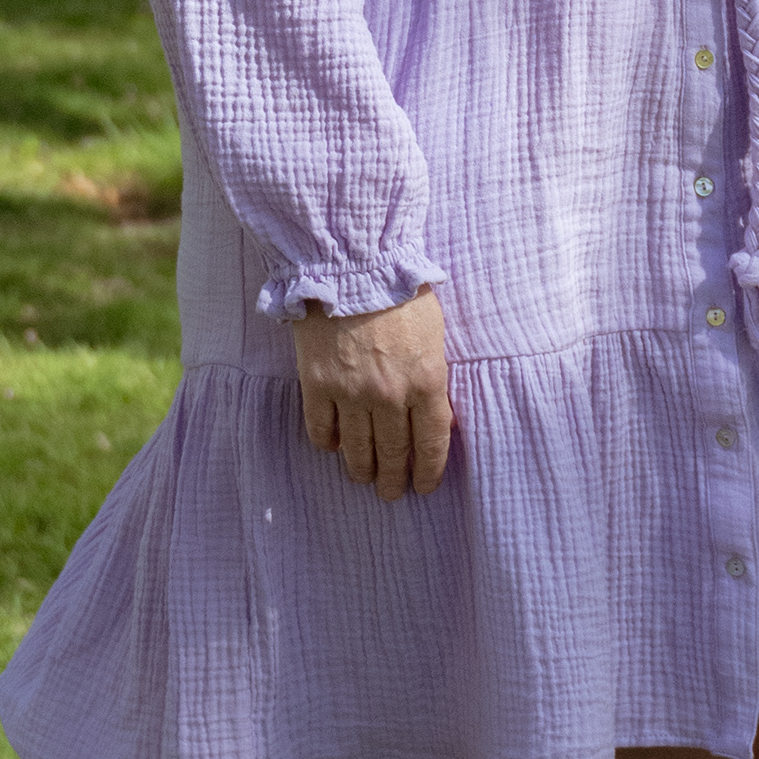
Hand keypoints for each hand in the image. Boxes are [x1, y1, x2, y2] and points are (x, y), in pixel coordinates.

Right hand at [294, 285, 454, 496]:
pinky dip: (328, 443)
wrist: (353, 265)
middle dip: (394, 480)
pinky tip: (333, 446)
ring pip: (357, 449)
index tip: (425, 486)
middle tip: (391, 493)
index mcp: (428, 382)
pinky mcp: (317, 384)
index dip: (429, 471)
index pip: (432, 443)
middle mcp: (391, 396)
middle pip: (394, 453)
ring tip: (363, 478)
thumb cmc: (401, 292)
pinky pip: (321, 429)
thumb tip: (441, 418)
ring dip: (362, 470)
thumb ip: (437, 378)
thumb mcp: (436, 334)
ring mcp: (351, 393)